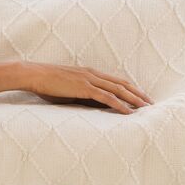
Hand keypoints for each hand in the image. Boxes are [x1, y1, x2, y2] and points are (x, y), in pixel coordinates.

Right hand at [25, 63, 151, 112]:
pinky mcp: (84, 87)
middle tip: (151, 103)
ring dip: (134, 99)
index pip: (116, 80)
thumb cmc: (47, 83)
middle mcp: (93, 74)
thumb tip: (91, 105)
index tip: (142, 97)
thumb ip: (81, 94)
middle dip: (138, 93)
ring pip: (118, 90)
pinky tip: (128, 112)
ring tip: (146, 108)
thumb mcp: (67, 88)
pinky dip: (119, 105)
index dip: (131, 88)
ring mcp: (89, 80)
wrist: (33, 74)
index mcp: (90, 73)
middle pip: (122, 83)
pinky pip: (106, 97)